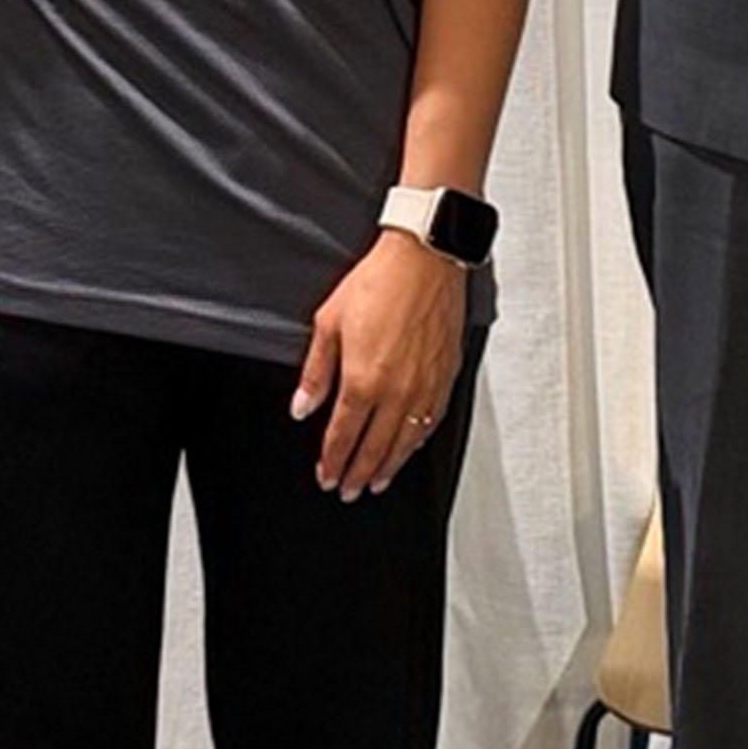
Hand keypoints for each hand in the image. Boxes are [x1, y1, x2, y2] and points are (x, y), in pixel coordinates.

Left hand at [292, 230, 466, 499]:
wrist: (425, 258)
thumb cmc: (379, 282)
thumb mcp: (329, 322)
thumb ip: (316, 372)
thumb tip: (303, 406)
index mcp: (363, 380)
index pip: (343, 436)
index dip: (332, 462)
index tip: (326, 477)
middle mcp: (396, 391)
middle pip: (374, 448)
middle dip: (358, 473)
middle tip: (348, 490)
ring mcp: (424, 386)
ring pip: (405, 442)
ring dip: (388, 467)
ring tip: (376, 481)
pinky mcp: (445, 376)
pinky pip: (431, 422)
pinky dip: (418, 442)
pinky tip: (411, 447)